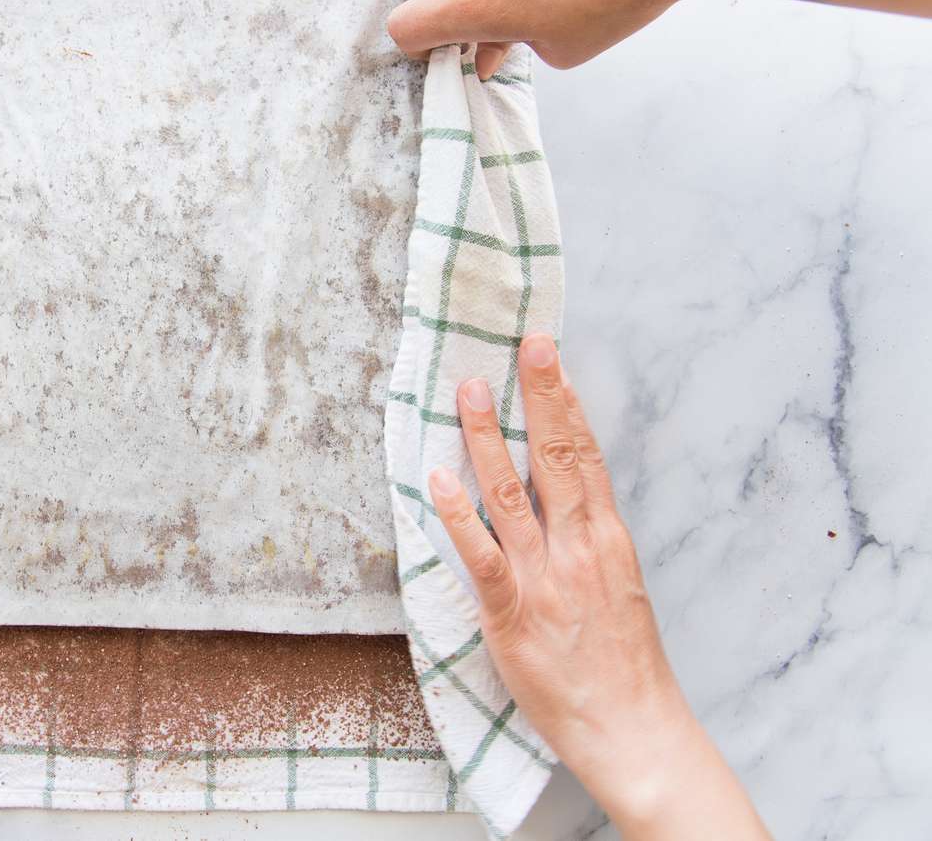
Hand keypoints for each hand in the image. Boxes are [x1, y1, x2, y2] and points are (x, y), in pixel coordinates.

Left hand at [427, 334, 769, 838]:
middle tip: (524, 343)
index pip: (585, 454)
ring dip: (488, 439)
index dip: (565, 401)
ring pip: (512, 495)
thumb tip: (565, 494)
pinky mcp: (513, 613)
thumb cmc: (623, 661)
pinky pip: (482, 556)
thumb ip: (591, 536)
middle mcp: (579, 547)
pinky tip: (437, 479)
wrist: (633, 727)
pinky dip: (459, 515)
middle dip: (540, 396)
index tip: (549, 356)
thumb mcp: (619, 584)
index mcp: (607, 538)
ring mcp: (546, 578)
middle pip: (557, 458)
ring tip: (470, 391)